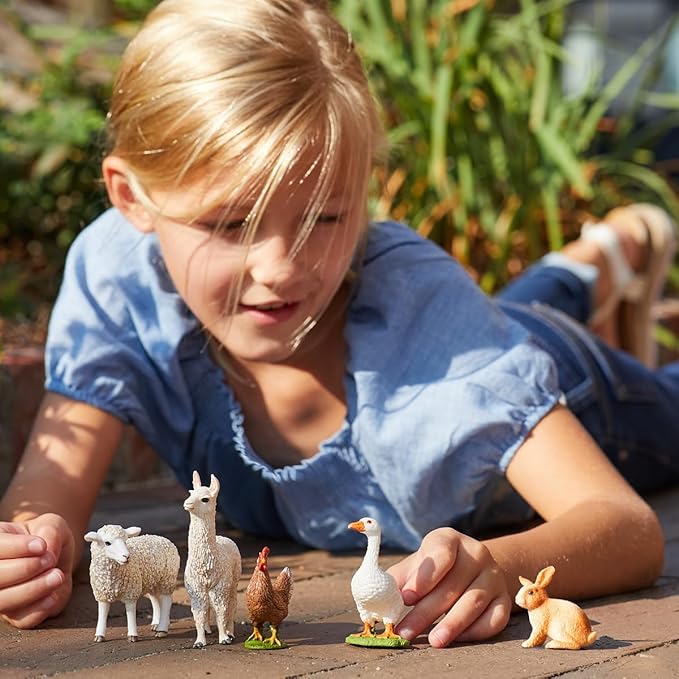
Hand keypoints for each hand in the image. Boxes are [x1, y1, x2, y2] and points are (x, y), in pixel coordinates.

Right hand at [0, 513, 74, 627]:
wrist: (59, 557)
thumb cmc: (49, 538)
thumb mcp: (53, 524)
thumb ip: (50, 531)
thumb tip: (46, 552)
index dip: (16, 548)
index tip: (41, 546)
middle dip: (24, 569)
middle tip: (50, 560)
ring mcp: (3, 595)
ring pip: (3, 600)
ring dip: (32, 589)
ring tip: (57, 576)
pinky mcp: (18, 614)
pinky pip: (22, 619)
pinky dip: (39, 608)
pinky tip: (53, 595)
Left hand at [388, 527, 510, 647]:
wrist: (471, 566)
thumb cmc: (433, 568)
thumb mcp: (415, 564)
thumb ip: (399, 578)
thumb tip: (379, 599)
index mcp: (449, 539)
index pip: (441, 553)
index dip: (423, 576)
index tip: (406, 597)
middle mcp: (476, 553)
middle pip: (452, 584)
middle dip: (426, 611)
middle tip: (406, 630)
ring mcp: (493, 575)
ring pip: (474, 601)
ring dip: (452, 624)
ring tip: (433, 641)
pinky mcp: (504, 598)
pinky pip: (495, 618)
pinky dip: (476, 631)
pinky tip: (458, 639)